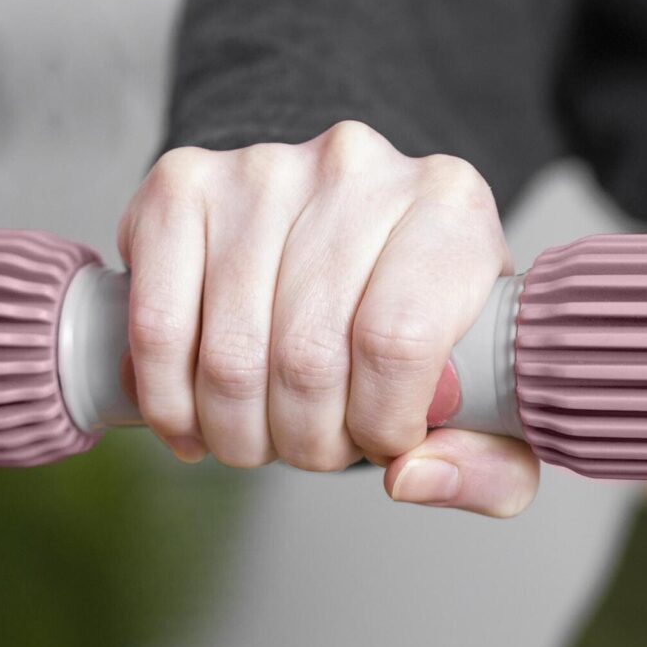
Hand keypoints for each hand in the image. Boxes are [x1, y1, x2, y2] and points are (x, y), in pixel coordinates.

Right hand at [116, 122, 539, 516]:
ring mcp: (262, 170)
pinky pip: (157, 326)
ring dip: (238, 432)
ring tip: (262, 435)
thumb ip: (488, 464)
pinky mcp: (183, 184)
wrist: (356, 227)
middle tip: (316, 446)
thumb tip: (409, 477)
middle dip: (307, 441)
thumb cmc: (425, 316)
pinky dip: (167, 400)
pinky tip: (193, 421)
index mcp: (450, 206)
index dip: (380, 425)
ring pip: (230, 356)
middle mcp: (357, 169)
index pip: (397, 343)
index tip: (383, 445)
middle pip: (306, 358)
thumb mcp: (489, 396)